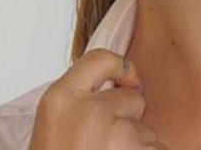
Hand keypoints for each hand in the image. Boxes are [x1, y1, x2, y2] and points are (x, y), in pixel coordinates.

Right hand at [29, 48, 169, 149]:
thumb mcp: (53, 131)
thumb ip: (81, 106)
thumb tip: (122, 88)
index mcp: (59, 100)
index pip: (101, 60)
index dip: (121, 69)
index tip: (128, 80)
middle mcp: (89, 110)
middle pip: (132, 99)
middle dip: (128, 121)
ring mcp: (118, 133)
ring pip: (146, 131)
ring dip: (138, 149)